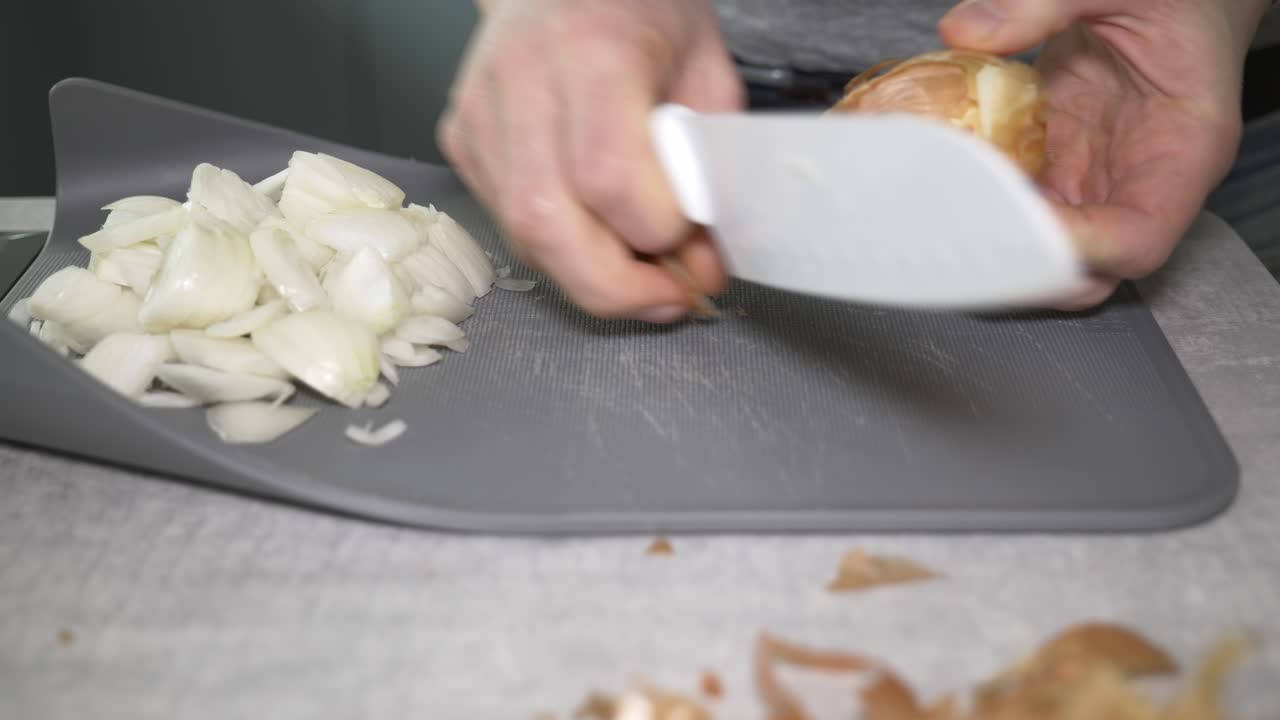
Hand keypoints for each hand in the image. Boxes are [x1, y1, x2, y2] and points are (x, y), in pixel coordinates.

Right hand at [437, 0, 742, 321]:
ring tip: (635, 270)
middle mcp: (521, 81)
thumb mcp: (706, 69)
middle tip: (664, 299)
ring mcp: (479, 113)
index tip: (692, 240)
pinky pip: (506, 222)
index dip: (656, 231)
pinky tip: (592, 232)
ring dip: (586, 276)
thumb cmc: (641, 11)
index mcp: (592, 53)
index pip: (609, 177)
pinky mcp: (461, 138)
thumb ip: (712, 167)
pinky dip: (557, 248)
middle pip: (547, 225)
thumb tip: (702, 267)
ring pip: (521, 236)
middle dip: (613, 288)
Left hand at [939, 0, 1268, 308]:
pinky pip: (1020, 198)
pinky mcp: (1061, 161)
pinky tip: (944, 175)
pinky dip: (981, 196)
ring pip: (1044, 240)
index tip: (1017, 228)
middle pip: (1087, 266)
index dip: (1076, 252)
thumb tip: (968, 31)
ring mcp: (1096, 176)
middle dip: (1024, 262)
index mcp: (1183, 151)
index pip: (1136, 240)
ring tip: (939, 207)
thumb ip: (1049, 3)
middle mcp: (1139, 179)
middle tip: (961, 232)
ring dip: (992, 232)